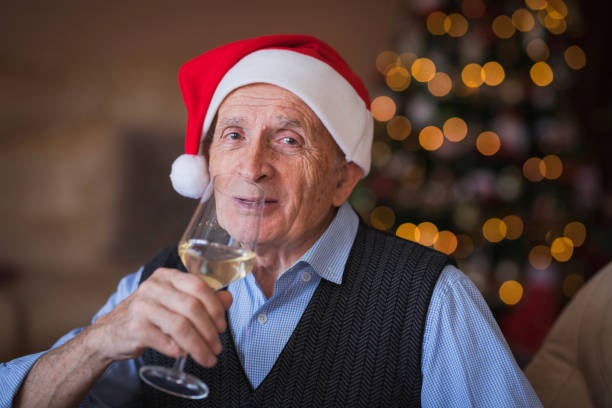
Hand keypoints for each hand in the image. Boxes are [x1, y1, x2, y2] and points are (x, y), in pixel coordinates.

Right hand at [87, 267, 231, 366]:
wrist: (110, 332)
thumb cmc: (149, 315)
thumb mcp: (174, 302)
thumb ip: (202, 299)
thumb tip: (228, 299)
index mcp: (167, 276)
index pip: (198, 286)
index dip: (215, 307)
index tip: (222, 326)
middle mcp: (153, 287)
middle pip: (192, 308)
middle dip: (210, 331)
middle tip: (217, 348)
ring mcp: (142, 306)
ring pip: (181, 326)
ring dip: (198, 346)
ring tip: (207, 358)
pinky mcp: (134, 327)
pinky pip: (164, 340)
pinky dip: (178, 350)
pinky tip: (183, 355)